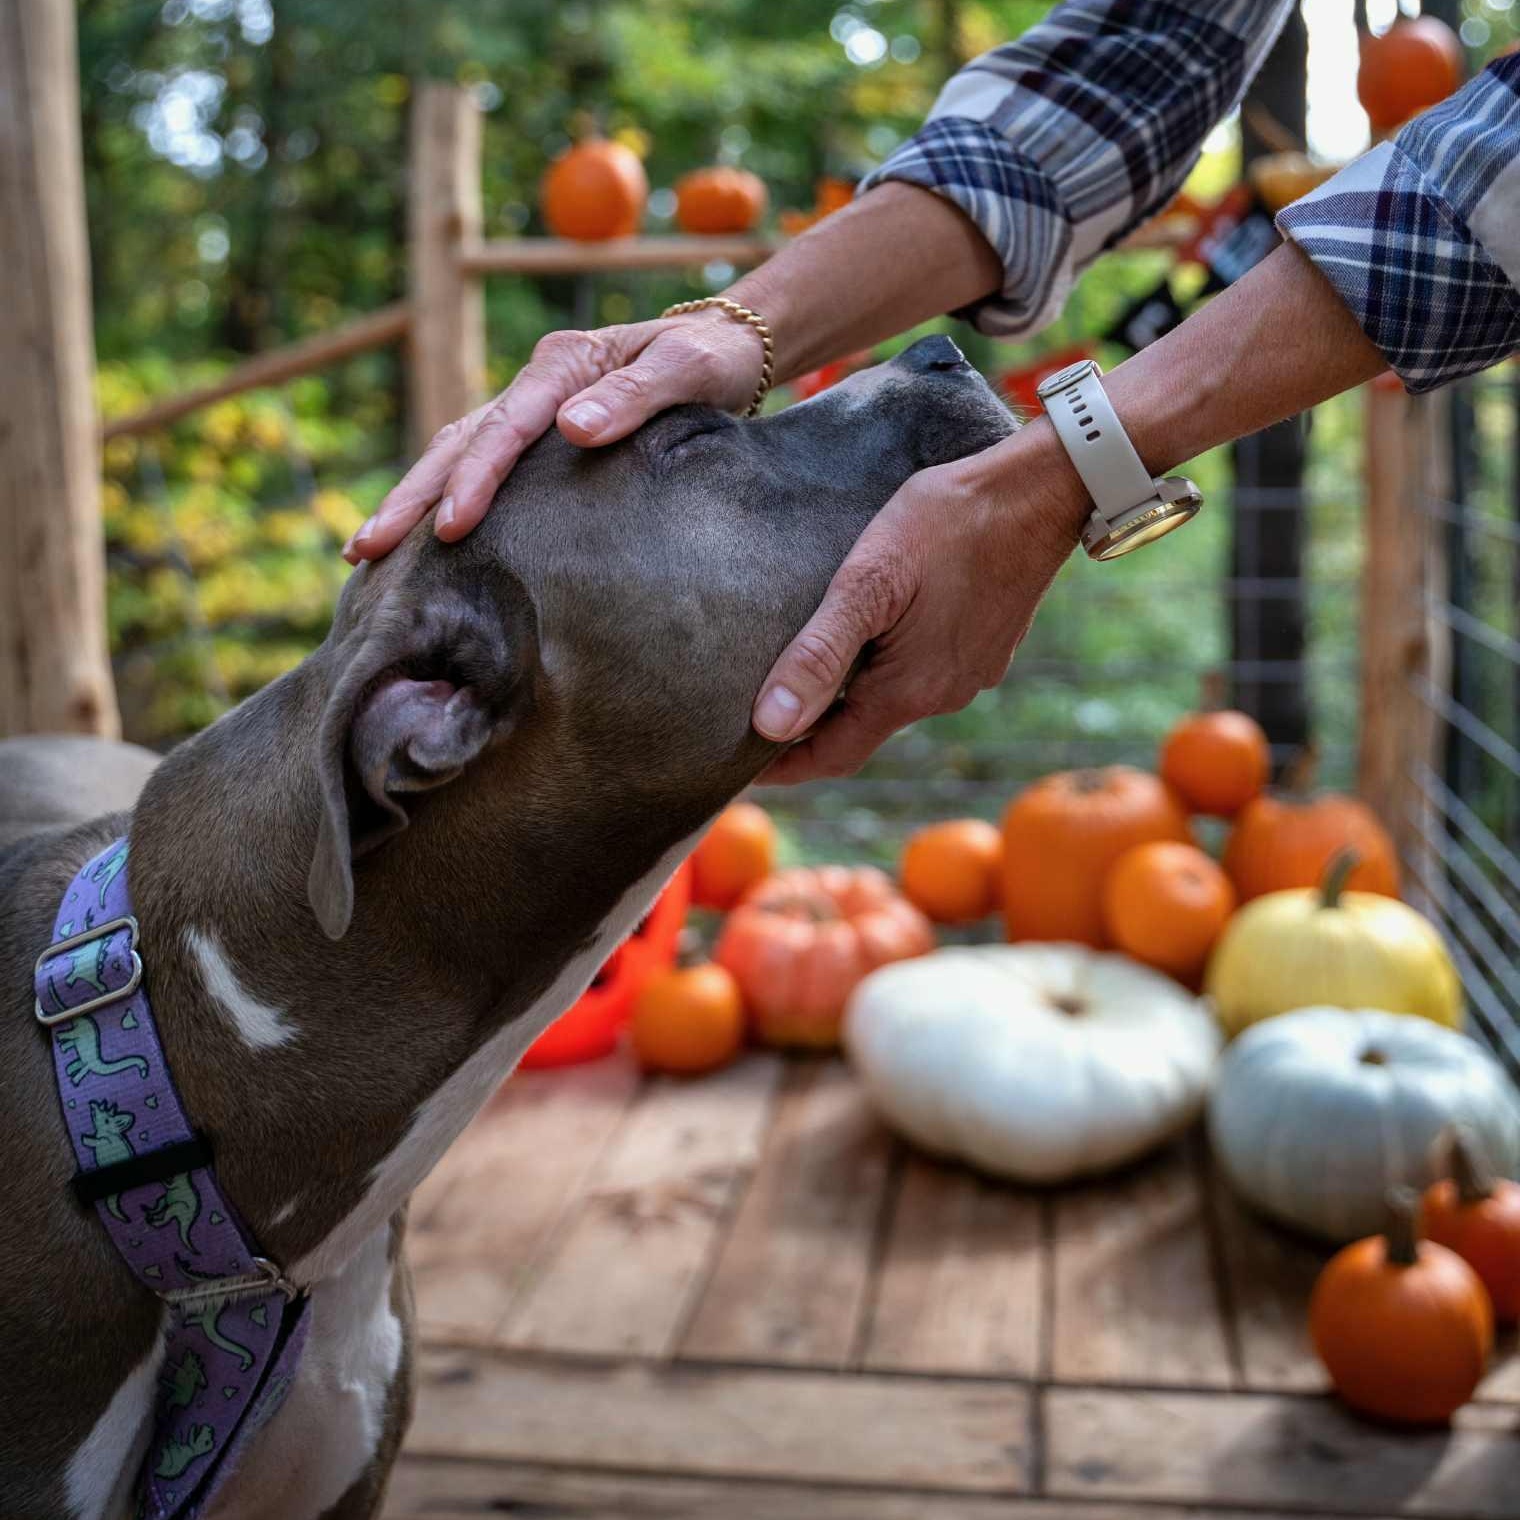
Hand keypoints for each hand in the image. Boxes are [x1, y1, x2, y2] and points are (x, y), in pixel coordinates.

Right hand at [345, 308, 765, 560]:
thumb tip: (572, 428)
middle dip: (410, 497)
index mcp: (564, 364)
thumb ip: (635, 396)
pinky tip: (417, 543)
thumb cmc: (710, 359)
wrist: (725, 347)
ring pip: (456, 453)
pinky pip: (480, 464)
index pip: (506, 427)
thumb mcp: (689, 369)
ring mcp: (532, 407)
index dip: (474, 478)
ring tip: (365, 554)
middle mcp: (536, 383)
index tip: (451, 526)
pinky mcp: (539, 435)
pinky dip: (444, 498)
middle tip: (364, 550)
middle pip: (459, 441)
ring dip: (413, 501)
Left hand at [754, 424, 1085, 783]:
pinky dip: (886, 665)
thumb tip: (769, 725)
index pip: (832, 756)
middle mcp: (943, 696)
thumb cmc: (949, 523)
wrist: (1040, 490)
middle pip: (861, 730)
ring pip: (893, 698)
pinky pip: (924, 670)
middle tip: (755, 713)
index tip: (739, 767)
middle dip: (811, 727)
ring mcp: (972, 673)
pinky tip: (868, 633)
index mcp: (908, 692)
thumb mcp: (869, 581)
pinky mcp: (987, 646)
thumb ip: (819, 654)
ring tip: (804, 666)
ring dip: (850, 692)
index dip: (784, 767)